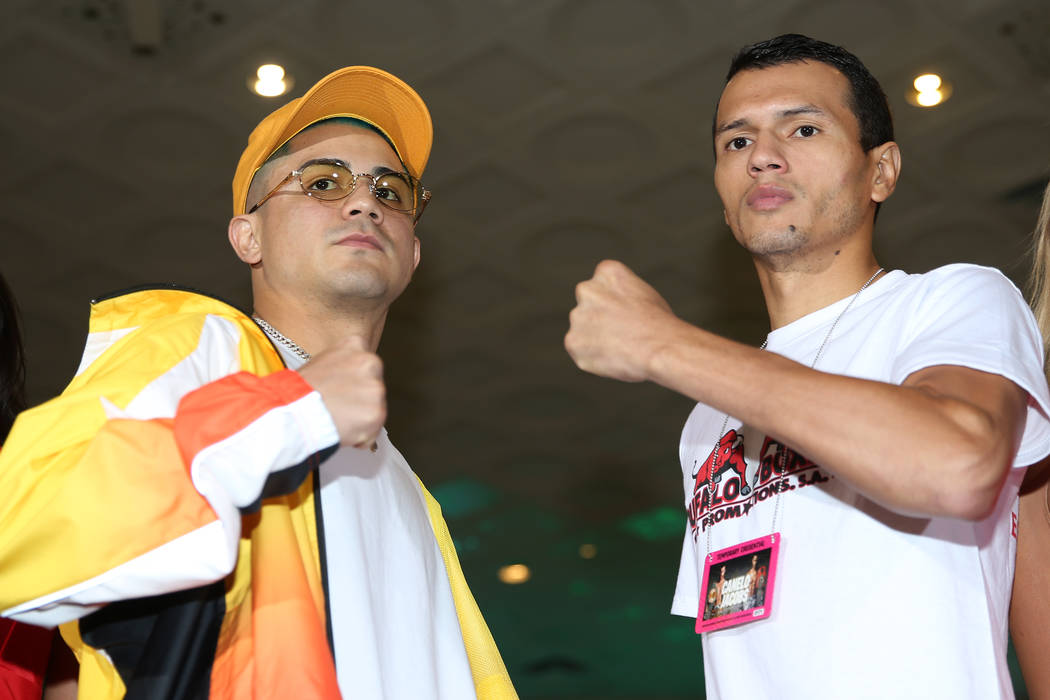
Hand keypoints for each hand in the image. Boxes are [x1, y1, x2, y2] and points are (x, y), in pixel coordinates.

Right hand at [298, 336, 385, 447]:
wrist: (293, 412)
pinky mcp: (377, 412)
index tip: (345, 390)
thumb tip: (346, 380)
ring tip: (337, 418)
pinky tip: (342, 429)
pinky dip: (360, 435)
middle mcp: (369, 363)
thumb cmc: (298, 392)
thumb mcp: (320, 363)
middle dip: (360, 400)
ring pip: (375, 408)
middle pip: (373, 387)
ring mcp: (375, 388)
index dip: (355, 381)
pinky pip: (373, 429)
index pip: (366, 364)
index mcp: (355, 346)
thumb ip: (340, 367)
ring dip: (360, 418)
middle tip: (339, 407)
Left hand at [565, 259, 678, 381]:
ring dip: (596, 340)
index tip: (627, 315)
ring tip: (622, 348)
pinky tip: (614, 358)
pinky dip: (594, 359)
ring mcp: (577, 316)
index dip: (614, 304)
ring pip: (582, 331)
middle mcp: (587, 289)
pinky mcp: (573, 341)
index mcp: (607, 272)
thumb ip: (620, 297)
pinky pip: (580, 352)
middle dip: (598, 320)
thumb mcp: (644, 295)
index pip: (601, 286)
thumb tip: (611, 311)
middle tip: (622, 334)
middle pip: (587, 307)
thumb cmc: (661, 325)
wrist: (661, 347)